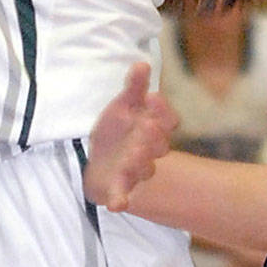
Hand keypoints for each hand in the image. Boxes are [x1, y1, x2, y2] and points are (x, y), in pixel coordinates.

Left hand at [84, 63, 177, 212]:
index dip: (162, 111)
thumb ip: (134, 86)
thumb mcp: (124, 104)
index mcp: (154, 127)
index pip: (167, 120)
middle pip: (159, 144)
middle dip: (152, 137)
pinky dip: (120, 199)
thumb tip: (142, 63)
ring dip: (139, 163)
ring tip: (131, 155)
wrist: (99, 157)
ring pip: (144, 168)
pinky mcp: (119, 185)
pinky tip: (117, 204)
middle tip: (144, 128)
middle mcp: (150, 150)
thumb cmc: (119, 128)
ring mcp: (136, 169)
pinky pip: (122, 194)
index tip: (152, 98)